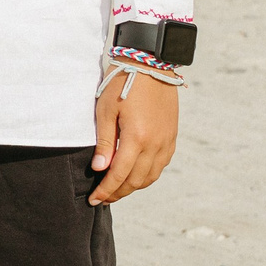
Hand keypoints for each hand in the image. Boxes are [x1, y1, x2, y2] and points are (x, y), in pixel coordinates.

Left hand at [89, 67, 179, 203]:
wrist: (151, 66)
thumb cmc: (122, 84)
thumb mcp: (106, 111)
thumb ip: (104, 143)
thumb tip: (99, 169)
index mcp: (137, 139)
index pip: (119, 175)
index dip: (106, 190)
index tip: (93, 199)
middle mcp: (156, 145)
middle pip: (136, 180)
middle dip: (118, 192)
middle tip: (102, 198)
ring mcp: (167, 142)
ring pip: (151, 176)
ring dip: (133, 187)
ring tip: (116, 190)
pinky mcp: (172, 137)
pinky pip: (161, 165)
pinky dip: (147, 176)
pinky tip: (135, 175)